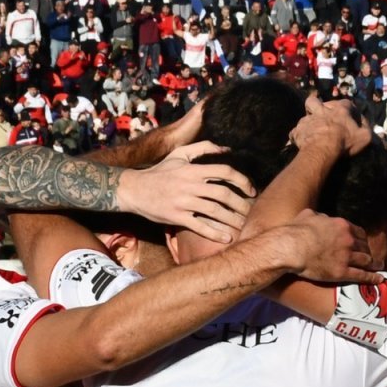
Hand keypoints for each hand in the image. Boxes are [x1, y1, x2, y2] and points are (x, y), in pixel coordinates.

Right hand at [123, 141, 255, 243]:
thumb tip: (226, 149)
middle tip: (251, 211)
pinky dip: (214, 234)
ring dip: (232, 220)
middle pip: (223, 194)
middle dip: (241, 204)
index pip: (224, 171)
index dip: (241, 180)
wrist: (135, 189)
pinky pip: (199, 227)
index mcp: (193, 169)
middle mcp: (190, 185)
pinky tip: (226, 239)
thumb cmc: (160, 172)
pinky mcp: (177, 217)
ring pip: (214, 211)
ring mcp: (183, 202)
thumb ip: (203, 148)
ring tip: (243, 226)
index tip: (251, 190)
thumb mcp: (179, 154)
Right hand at [288, 208, 380, 284]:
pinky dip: (372, 277)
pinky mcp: (342, 272)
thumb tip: (320, 217)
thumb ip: (319, 216)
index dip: (362, 239)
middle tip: (372, 256)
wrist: (291, 248)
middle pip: (364, 246)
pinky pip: (361, 275)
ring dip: (374, 264)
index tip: (363, 243)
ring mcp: (346, 256)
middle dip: (369, 251)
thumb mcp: (308, 216)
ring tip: (379, 266)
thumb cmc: (296, 231)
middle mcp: (348, 240)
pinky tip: (379, 279)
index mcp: (341, 225)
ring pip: (366, 260)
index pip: (359, 232)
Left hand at [290, 96, 371, 155]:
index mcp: (339, 109)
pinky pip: (295, 132)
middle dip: (316, 105)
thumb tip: (365, 124)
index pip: (346, 103)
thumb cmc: (344, 141)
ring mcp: (307, 120)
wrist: (323, 149)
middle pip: (315, 101)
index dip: (348, 109)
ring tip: (309, 129)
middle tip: (319, 115)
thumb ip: (366, 128)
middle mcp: (321, 110)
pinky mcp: (298, 131)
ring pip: (304, 116)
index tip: (349, 116)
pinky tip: (299, 140)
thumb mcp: (365, 136)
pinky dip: (297, 135)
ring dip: (306, 122)